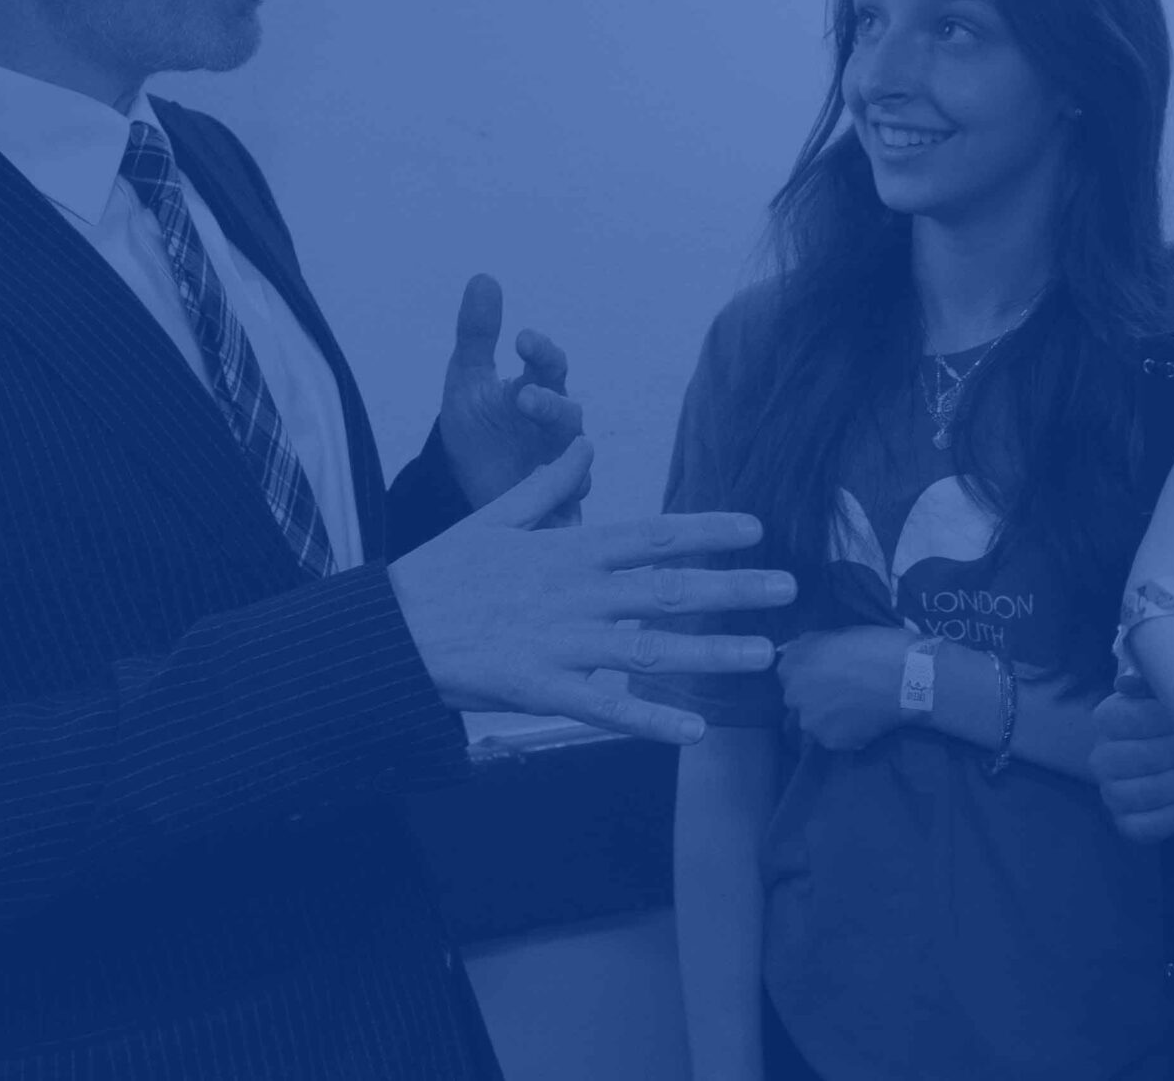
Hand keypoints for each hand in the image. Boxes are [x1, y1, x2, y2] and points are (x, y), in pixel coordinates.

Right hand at [387, 443, 796, 743]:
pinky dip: (650, 720)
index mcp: (568, 550)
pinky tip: (694, 730)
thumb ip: (548, 485)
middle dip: (733, 589)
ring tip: (764, 655)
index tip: (757, 529)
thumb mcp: (493, 516)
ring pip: (650, 649)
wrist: (385, 631)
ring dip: (711, 653)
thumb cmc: (440, 574)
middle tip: (789, 590)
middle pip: (668, 589)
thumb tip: (584, 444)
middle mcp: (576, 594)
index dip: (707, 531)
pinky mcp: (540, 689)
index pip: (653, 535)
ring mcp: (561, 643)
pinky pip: (605, 709)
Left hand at [438, 274, 582, 512]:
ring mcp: (559, 470)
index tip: (521, 339)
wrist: (465, 486)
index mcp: (537, 392)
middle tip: (524, 398)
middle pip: (566, 415)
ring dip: (567, 460)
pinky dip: (566, 513)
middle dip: (549, 406)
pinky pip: (570, 510)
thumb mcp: (467, 381)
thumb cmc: (477, 427)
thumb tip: (483, 277)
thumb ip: (477, 334)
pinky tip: (556, 513)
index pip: (548, 366)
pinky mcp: (555, 508)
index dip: (541, 352)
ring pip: (577, 464)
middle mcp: (555, 430)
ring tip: (557, 463)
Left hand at [776, 626, 914, 751]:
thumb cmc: (876, 647)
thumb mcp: (838, 633)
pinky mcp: (829, 742)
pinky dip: (843, 731)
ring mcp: (810, 721)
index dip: (809, 672)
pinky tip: (861, 720)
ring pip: (811, 721)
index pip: (788, 673)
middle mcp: (792, 695)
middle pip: (797, 699)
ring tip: (853, 709)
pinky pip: (831, 737)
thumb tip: (798, 650)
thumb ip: (812, 645)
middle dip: (814, 696)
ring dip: (826, 717)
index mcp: (792, 665)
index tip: (827, 673)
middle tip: (842, 692)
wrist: (907, 677)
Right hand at [1092, 691, 1173, 841]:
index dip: (1164, 719)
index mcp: (1107, 718)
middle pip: (1139, 758)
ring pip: (1147, 794)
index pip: (1125, 717)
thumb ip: (1156, 681)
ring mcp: (1112, 794)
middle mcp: (1102, 758)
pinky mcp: (1127, 823)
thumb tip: (1128, 682)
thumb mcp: (1167, 691)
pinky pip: (1151, 826)